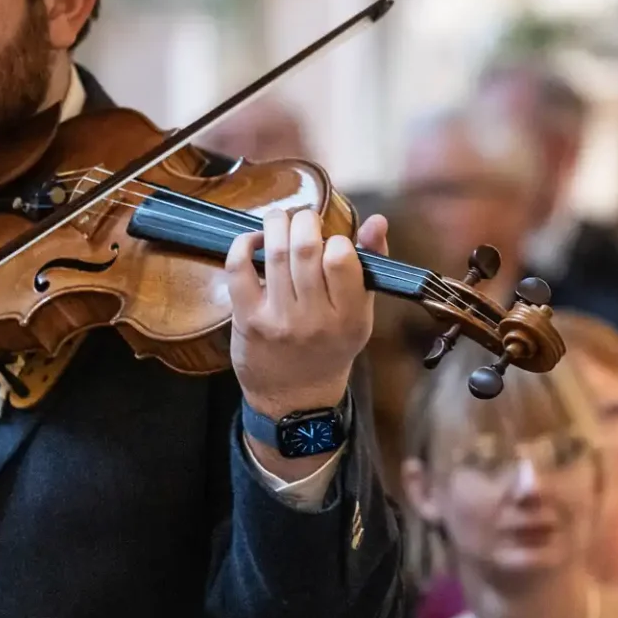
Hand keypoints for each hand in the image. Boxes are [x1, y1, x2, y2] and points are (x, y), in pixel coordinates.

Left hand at [227, 207, 384, 465]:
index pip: (342, 259)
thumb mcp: (361, 315)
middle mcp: (315, 318)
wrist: (295, 398)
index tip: (334, 243)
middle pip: (306, 249)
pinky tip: (255, 241)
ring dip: (276, 224)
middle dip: (304, 221)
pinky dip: (244, 244)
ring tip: (281, 220)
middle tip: (304, 220)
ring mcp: (278, 318)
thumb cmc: (332, 349)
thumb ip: (371, 267)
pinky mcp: (247, 317)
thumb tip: (377, 220)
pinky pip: (239, 267)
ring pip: (275, 252)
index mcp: (350, 317)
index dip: (336, 239)